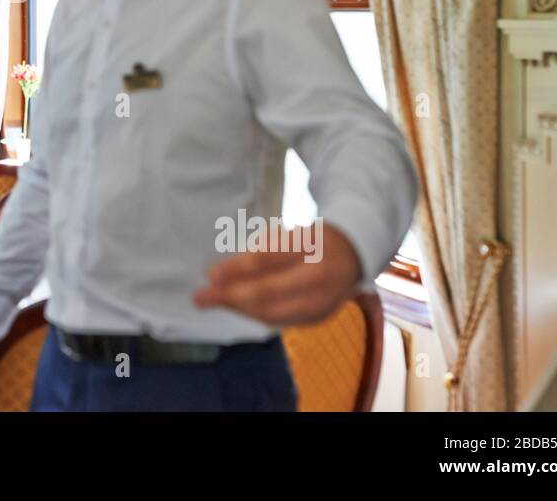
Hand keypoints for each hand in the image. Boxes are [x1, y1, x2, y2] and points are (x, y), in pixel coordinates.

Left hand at [193, 223, 362, 325]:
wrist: (356, 254)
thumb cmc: (311, 240)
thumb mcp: (289, 233)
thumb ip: (260, 250)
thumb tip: (222, 273)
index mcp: (311, 247)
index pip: (268, 259)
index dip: (236, 269)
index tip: (209, 274)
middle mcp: (319, 277)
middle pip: (268, 294)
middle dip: (230, 297)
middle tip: (200, 297)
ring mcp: (322, 302)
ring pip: (272, 313)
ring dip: (238, 309)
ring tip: (213, 301)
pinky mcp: (319, 318)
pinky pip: (281, 321)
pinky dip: (254, 315)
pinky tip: (236, 307)